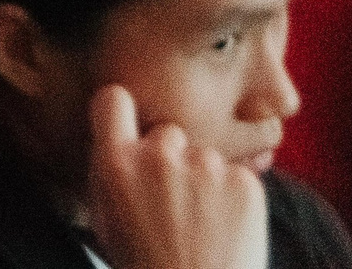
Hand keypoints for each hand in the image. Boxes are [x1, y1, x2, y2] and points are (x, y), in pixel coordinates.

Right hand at [85, 84, 268, 268]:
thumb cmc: (145, 266)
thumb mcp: (106, 221)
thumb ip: (109, 174)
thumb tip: (114, 143)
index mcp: (116, 163)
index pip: (113, 100)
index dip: (120, 111)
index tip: (127, 125)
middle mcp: (159, 156)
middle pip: (167, 133)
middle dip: (170, 158)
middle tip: (174, 203)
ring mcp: (206, 167)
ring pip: (205, 156)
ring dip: (204, 180)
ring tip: (203, 226)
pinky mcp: (245, 183)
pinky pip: (237, 176)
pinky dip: (234, 198)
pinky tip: (225, 230)